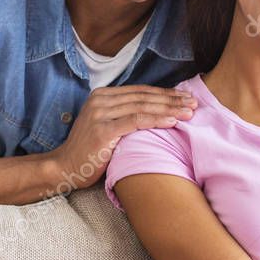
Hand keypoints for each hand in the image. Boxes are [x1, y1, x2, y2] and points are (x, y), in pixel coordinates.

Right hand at [46, 85, 197, 190]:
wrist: (65, 168)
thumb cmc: (90, 151)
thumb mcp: (107, 125)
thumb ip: (125, 114)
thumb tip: (157, 110)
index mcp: (102, 95)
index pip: (140, 91)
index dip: (165, 93)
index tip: (185, 97)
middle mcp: (100, 100)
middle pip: (144, 97)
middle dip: (172, 99)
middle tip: (194, 102)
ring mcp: (100, 114)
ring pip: (142, 107)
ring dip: (169, 109)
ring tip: (189, 112)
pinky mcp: (102, 130)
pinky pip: (135, 121)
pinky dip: (156, 120)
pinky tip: (173, 122)